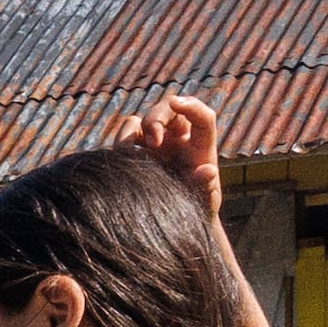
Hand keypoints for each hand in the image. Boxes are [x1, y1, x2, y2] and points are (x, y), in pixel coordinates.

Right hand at [107, 91, 230, 222]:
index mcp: (200, 146)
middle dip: (157, 118)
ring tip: (128, 151)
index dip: (193, 107)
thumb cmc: (196, 208)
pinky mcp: (135, 152)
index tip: (179, 104)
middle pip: (167, 108)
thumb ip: (207, 188)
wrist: (177, 221)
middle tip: (153, 141)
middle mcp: (177, 138)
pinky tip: (120, 159)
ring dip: (132, 131)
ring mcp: (154, 143)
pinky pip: (123, 139)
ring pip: (139, 121)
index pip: (202, 117)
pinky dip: (120, 144)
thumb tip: (207, 171)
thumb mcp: (206, 202)